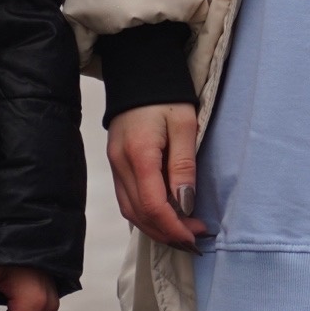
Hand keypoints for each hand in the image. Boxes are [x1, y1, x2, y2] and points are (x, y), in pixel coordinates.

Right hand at [107, 103, 205, 249]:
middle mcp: (120, 164)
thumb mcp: (184, 125)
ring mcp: (114, 164)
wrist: (139, 73)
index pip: (152, 205)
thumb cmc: (166, 97)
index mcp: (139, 154)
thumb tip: (185, 204)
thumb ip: (183, 166)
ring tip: (182, 231)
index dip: (174, 227)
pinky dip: (144, 214)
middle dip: (166, 232)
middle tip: (194, 237)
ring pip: (129, 210)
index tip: (195, 235)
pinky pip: (126, 199)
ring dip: (155, 227)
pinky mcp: (115, 163)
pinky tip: (163, 215)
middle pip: (138, 213)